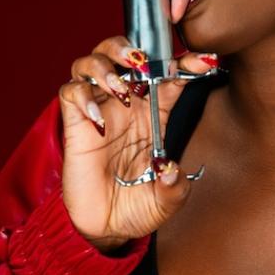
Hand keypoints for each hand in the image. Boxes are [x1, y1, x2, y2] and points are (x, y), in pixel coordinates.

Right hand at [59, 36, 216, 251]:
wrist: (106, 227)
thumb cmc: (138, 205)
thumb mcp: (166, 201)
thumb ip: (174, 187)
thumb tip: (170, 169)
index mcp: (155, 111)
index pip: (170, 73)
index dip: (186, 62)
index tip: (204, 61)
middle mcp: (127, 103)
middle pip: (123, 53)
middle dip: (131, 47)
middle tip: (141, 61)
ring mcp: (100, 110)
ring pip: (92, 62)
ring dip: (105, 66)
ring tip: (120, 87)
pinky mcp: (75, 124)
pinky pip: (71, 93)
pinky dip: (82, 96)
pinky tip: (98, 119)